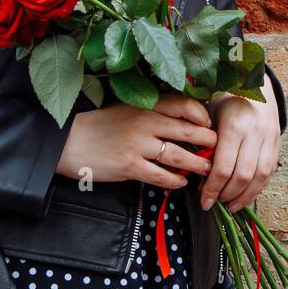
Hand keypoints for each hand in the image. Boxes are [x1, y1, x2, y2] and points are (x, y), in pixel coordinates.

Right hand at [56, 94, 217, 189]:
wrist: (69, 140)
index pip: (184, 106)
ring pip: (179, 156)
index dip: (202, 117)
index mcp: (145, 105)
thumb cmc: (99, 125)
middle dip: (208, 144)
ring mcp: (138, 144)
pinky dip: (174, 181)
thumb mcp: (126, 109)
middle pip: (188, 131)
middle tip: (218, 151)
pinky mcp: (129, 165)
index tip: (209, 127)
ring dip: (197, 165)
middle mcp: (145, 122)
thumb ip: (151, 112)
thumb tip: (181, 122)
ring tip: (206, 170)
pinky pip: (161, 176)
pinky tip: (180, 183)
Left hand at [199, 90, 280, 212]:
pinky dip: (258, 187)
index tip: (204, 200)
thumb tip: (198, 173)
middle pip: (242, 175)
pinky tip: (246, 195)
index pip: (223, 167)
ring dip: (245, 196)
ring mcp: (269, 137)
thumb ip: (205, 141)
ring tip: (231, 205)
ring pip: (259, 177)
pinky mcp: (277, 142)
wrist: (254, 81)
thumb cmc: (225, 98)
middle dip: (227, 195)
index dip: (212, 188)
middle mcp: (254, 133)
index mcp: (233, 125)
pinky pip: (270, 171)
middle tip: (215, 203)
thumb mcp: (209, 113)